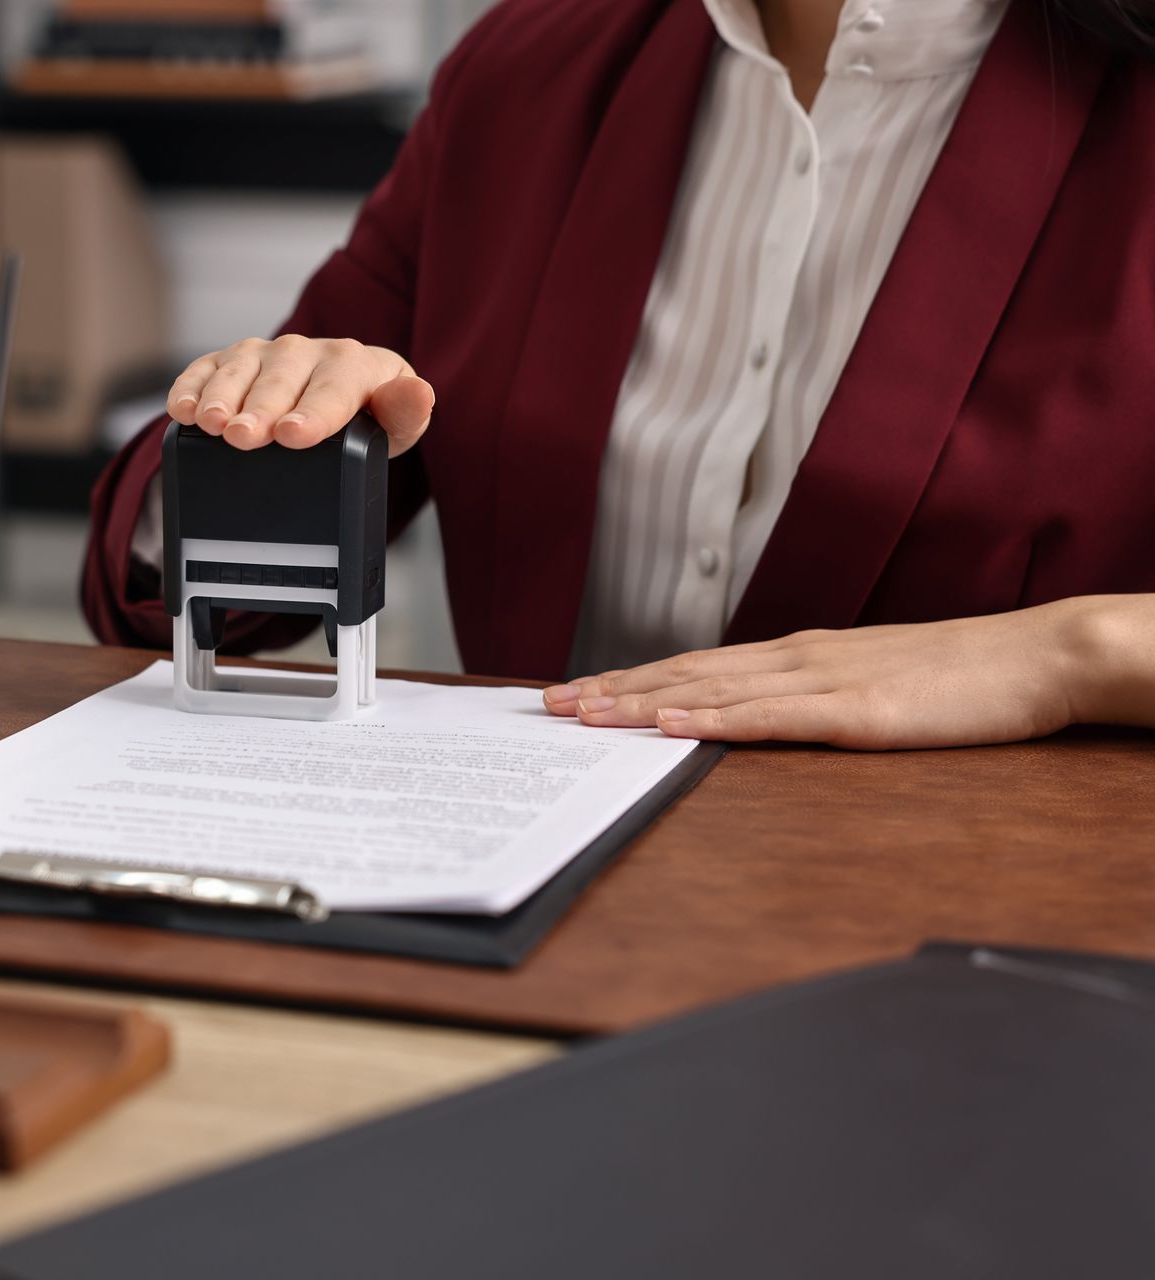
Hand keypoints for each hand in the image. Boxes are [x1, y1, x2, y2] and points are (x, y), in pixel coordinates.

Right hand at [166, 334, 434, 457]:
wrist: (338, 403)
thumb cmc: (366, 419)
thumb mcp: (395, 428)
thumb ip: (406, 413)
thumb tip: (418, 393)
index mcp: (354, 364)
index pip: (333, 388)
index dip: (313, 412)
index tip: (293, 434)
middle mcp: (306, 353)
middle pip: (280, 381)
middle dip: (260, 409)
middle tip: (244, 436)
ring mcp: (264, 355)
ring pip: (239, 371)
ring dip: (221, 396)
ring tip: (211, 423)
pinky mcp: (230, 363)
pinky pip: (206, 369)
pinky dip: (190, 387)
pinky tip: (182, 410)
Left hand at [537, 598, 1153, 749]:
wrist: (1037, 657)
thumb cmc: (959, 677)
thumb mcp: (869, 686)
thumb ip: (811, 699)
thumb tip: (756, 716)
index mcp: (798, 655)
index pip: (696, 666)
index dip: (632, 678)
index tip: (577, 691)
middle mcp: (797, 659)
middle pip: (687, 673)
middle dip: (615, 689)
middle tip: (550, 705)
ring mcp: (825, 682)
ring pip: (713, 691)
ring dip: (643, 702)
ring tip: (587, 713)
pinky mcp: (857, 712)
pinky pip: (771, 717)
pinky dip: (714, 719)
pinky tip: (671, 724)